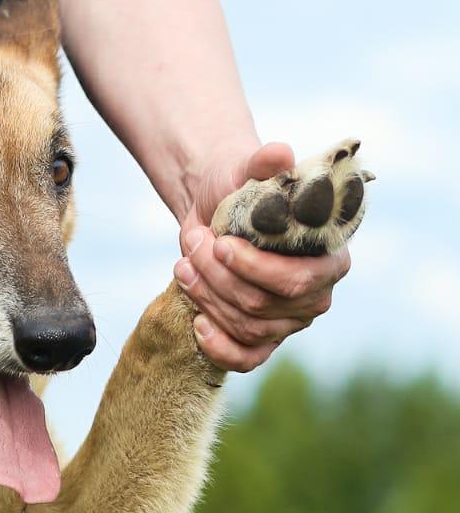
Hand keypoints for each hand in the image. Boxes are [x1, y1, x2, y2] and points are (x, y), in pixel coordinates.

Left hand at [173, 142, 349, 371]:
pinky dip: (219, 347)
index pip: (298, 280)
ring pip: (246, 327)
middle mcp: (317, 293)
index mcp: (329, 254)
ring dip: (207, 297)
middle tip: (193, 246)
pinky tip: (197, 324)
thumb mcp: (245, 169)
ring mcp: (290, 320)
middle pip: (262, 305)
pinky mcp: (263, 337)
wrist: (214, 209)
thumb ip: (263, 163)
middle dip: (218, 278)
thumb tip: (279, 154)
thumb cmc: (238, 187)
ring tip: (184, 264)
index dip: (254, 269)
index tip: (219, 244)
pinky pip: (247, 359)